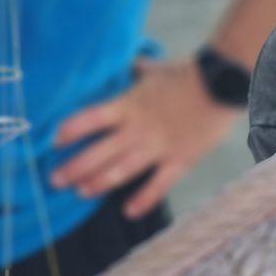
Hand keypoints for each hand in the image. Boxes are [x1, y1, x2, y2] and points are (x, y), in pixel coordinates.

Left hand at [50, 57, 238, 217]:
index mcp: (130, 105)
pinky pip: (159, 183)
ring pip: (122, 170)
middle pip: (99, 151)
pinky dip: (144, 198)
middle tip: (55, 180)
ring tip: (81, 192)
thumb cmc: (187, 74)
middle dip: (74, 167)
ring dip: (99, 182)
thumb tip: (124, 63)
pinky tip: (128, 211)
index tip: (53, 141)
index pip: (91, 118)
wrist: (222, 84)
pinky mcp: (180, 159)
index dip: (70, 130)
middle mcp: (139, 129)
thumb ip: (135, 70)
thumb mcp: (155, 69)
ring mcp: (159, 146)